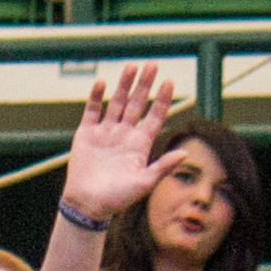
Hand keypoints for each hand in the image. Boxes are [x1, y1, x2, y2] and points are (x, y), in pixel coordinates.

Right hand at [60, 63, 187, 232]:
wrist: (87, 205)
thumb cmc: (117, 199)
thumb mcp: (144, 183)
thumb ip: (162, 166)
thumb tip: (184, 153)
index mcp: (139, 145)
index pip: (154, 116)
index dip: (161, 100)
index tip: (168, 82)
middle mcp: (124, 135)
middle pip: (136, 104)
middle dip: (144, 85)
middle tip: (152, 65)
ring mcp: (105, 133)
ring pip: (116, 103)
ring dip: (123, 85)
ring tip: (131, 66)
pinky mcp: (86, 135)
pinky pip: (92, 111)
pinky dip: (96, 97)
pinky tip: (102, 82)